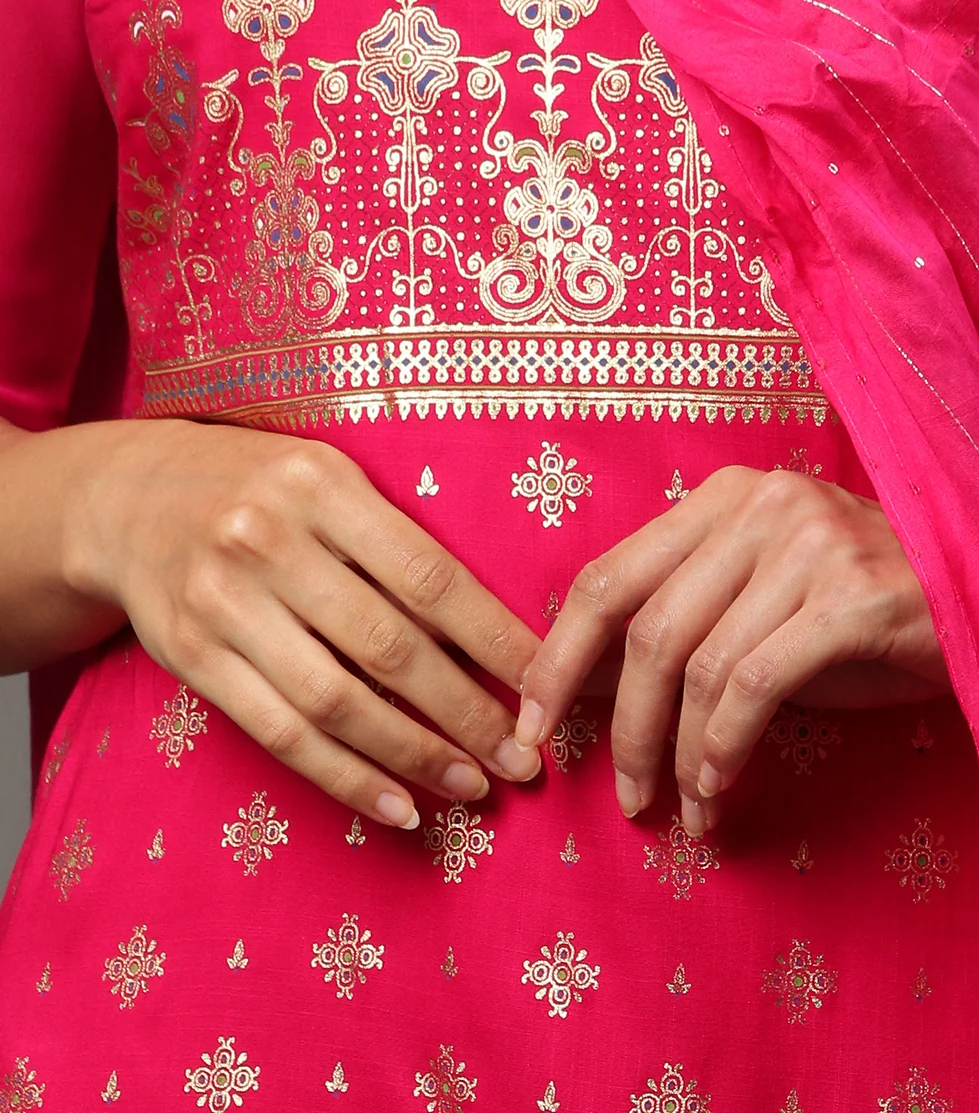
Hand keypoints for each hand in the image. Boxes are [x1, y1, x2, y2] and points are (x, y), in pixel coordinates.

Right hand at [66, 419, 544, 828]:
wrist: (130, 498)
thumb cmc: (262, 489)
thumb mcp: (328, 478)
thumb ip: (395, 537)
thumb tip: (497, 629)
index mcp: (323, 483)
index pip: (430, 576)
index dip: (495, 640)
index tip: (546, 685)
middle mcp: (270, 540)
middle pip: (390, 647)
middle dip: (468, 713)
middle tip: (523, 761)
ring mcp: (224, 601)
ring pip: (337, 702)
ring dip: (414, 755)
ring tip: (471, 786)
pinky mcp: (192, 656)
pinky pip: (281, 733)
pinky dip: (346, 777)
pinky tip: (398, 803)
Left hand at [514, 465, 947, 834]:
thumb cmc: (865, 613)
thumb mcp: (762, 601)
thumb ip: (687, 623)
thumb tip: (589, 690)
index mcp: (721, 497)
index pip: (607, 575)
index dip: (557, 657)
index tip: (533, 725)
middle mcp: (759, 504)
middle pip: (646, 628)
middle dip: (621, 726)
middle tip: (624, 798)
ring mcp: (808, 542)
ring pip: (698, 663)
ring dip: (677, 754)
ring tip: (682, 810)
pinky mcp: (852, 594)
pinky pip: (757, 684)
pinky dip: (726, 747)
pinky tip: (721, 787)